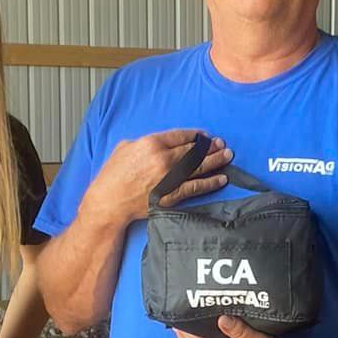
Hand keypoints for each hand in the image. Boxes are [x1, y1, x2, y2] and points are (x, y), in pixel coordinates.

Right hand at [83, 129, 231, 223]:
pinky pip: (196, 187)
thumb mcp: (125, 147)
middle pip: (194, 150)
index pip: (181, 136)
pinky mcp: (172, 195)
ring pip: (199, 167)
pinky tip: (221, 178)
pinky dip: (210, 182)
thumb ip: (146, 142)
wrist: (109, 202)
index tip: (205, 135)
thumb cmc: (113, 175)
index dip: (196, 135)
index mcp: (151, 143)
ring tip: (227, 156)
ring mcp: (169, 178)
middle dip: (210, 146)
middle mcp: (163, 159)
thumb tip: (162, 143)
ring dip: (215, 161)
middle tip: (222, 144)